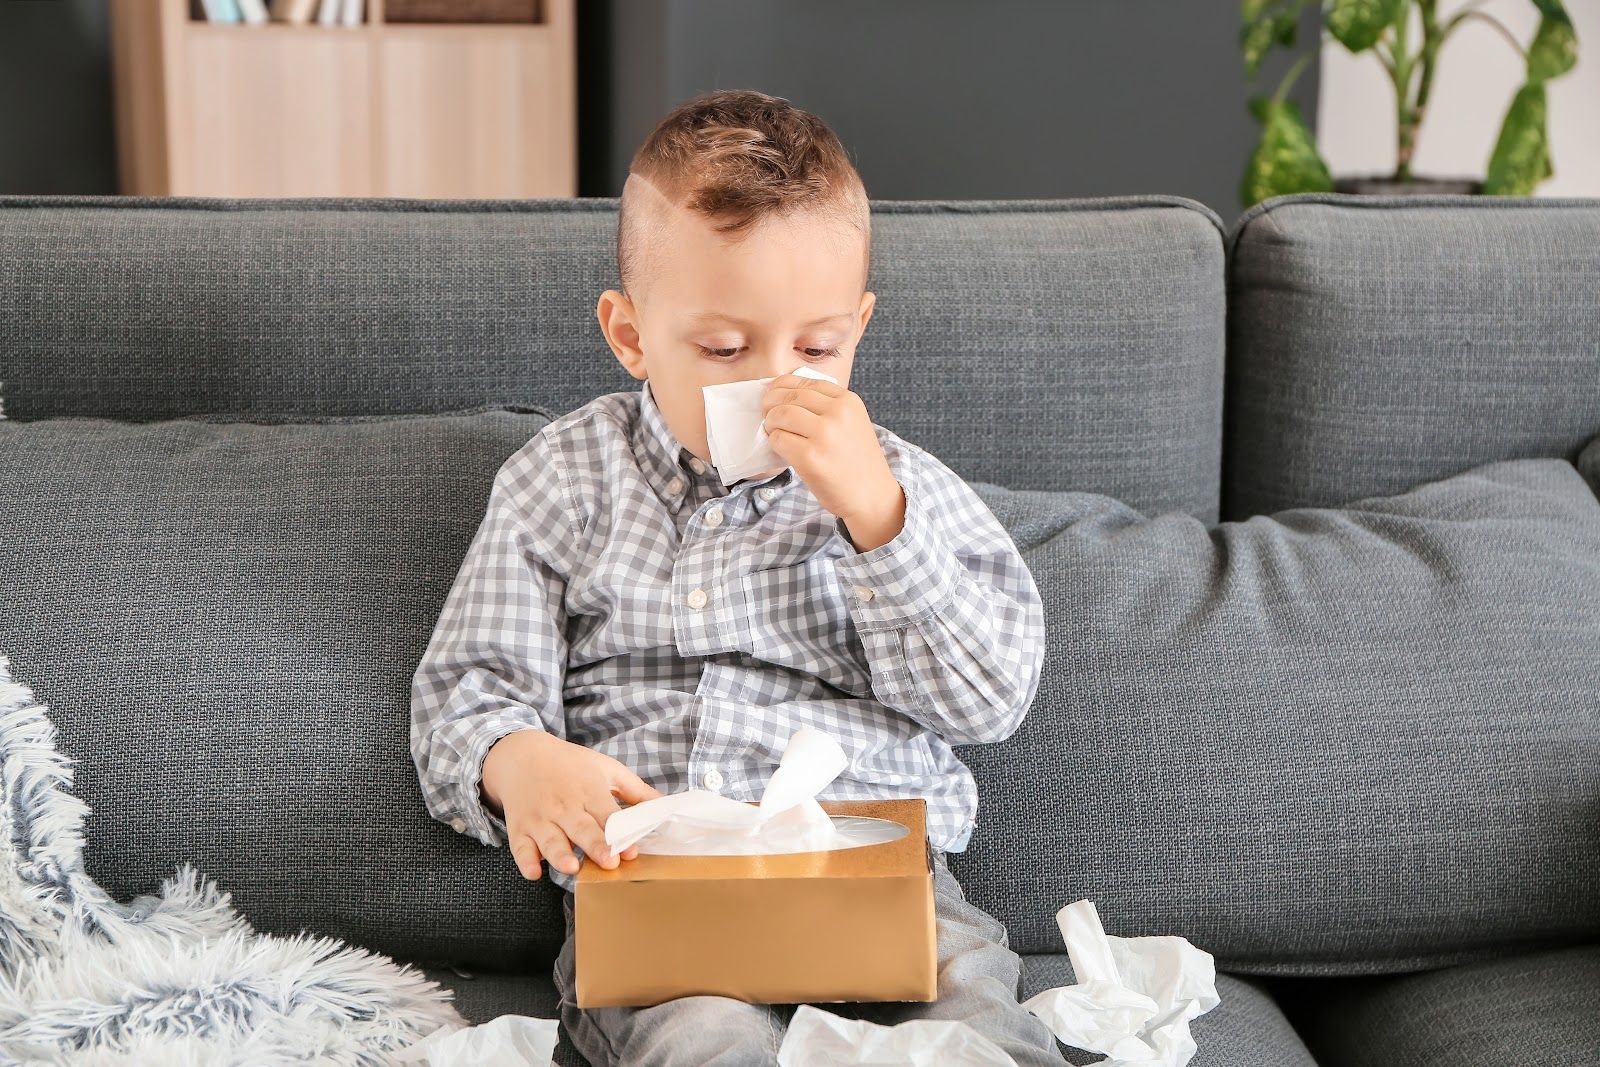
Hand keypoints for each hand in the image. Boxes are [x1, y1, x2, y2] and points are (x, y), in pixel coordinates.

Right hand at [480, 729, 662, 880]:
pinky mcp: (520, 828)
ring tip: (572, 867)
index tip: (632, 851)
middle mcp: (564, 806)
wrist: (521, 755)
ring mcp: (540, 818)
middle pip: (581, 828)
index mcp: (589, 790)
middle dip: (595, 845)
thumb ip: (635, 790)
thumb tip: (664, 805)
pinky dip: (526, 860)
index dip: (620, 833)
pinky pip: (520, 847)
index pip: (607, 814)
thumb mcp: (605, 768)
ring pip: (551, 840)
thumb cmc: (570, 764)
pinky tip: (534, 872)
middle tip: (609, 862)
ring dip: (560, 854)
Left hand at [760, 372, 905, 550]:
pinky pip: (778, 439)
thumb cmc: (857, 461)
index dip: (782, 387)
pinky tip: (783, 450)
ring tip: (775, 433)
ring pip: (780, 415)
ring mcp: (824, 435)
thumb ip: (826, 406)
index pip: (804, 382)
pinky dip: (775, 443)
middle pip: (789, 396)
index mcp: (848, 401)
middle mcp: (837, 413)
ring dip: (771, 424)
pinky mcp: (809, 457)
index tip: (775, 397)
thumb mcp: (852, 422)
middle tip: (768, 416)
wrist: (872, 496)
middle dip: (771, 404)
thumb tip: (783, 395)